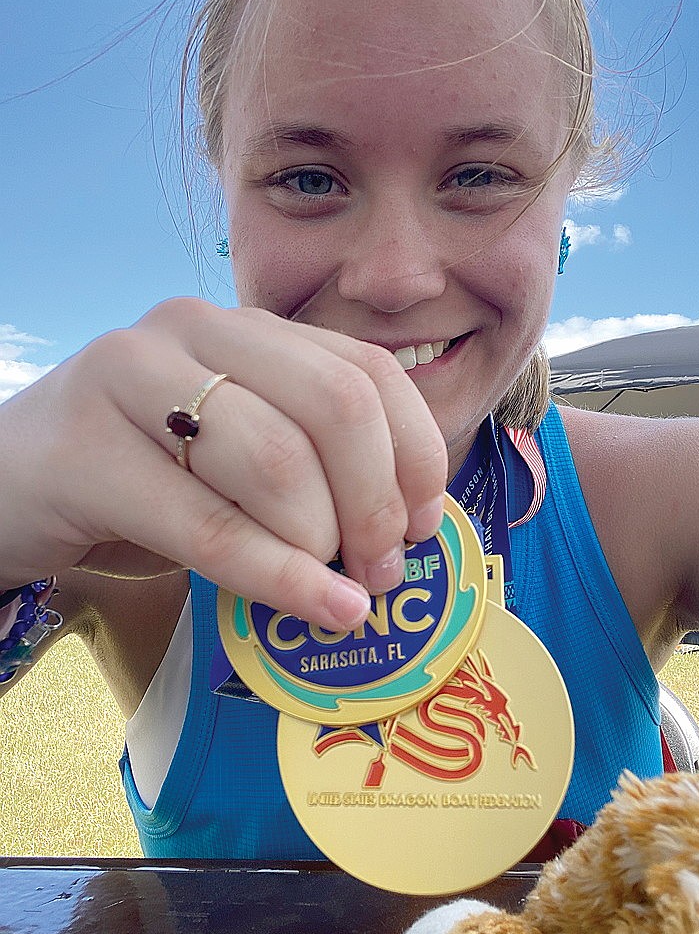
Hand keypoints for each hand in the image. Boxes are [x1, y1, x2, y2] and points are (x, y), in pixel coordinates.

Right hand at [0, 299, 446, 631]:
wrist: (10, 479)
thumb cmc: (145, 474)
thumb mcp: (238, 453)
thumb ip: (314, 463)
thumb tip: (410, 526)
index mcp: (246, 327)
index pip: (368, 371)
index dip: (415, 455)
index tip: (424, 527)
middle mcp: (194, 327)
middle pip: (336, 406)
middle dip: (378, 503)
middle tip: (382, 569)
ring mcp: (131, 376)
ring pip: (277, 461)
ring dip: (324, 543)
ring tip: (334, 588)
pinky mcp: (85, 449)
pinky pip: (208, 524)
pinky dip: (278, 576)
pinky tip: (319, 606)